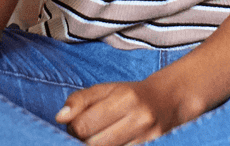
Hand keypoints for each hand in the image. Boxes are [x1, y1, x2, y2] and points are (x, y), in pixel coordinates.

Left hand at [57, 78, 202, 145]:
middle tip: (87, 131)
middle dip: (82, 140)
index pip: (83, 125)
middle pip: (93, 143)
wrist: (169, 101)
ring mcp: (147, 137)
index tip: (75, 123)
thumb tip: (60, 117)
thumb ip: (80, 100)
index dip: (72, 127)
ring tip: (98, 136)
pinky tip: (111, 141)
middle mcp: (138, 118)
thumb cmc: (131, 94)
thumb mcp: (106, 89)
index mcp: (124, 98)